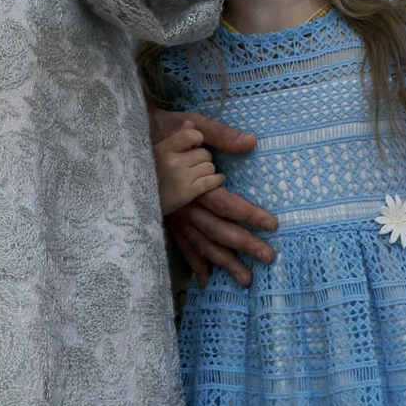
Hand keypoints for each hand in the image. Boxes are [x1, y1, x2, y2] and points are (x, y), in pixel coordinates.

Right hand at [153, 113, 276, 286]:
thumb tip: (251, 141)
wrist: (133, 142)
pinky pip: (182, 246)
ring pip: (202, 243)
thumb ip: (221, 135)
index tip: (272, 225)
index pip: (224, 202)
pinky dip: (194, 264)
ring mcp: (175, 217)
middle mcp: (184, 205)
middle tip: (268, 257)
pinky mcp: (168, 221)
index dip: (247, 214)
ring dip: (223, 262)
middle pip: (216, 229)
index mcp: (192, 182)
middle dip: (242, 244)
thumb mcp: (193, 125)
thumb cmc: (165, 129)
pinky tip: (207, 281)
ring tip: (246, 280)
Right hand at [153, 121, 223, 214]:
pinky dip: (216, 180)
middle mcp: (173, 162)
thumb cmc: (147, 174)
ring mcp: (180, 178)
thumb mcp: (156, 152)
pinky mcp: (187, 194)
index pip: (190, 135)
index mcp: (163, 149)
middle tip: (196, 164)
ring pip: (209, 167)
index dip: (197, 139)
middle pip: (204, 153)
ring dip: (208, 170)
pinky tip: (215, 180)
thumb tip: (189, 123)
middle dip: (203, 158)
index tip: (195, 146)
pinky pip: (211, 182)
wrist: (138, 201)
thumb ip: (174, 137)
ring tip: (200, 174)